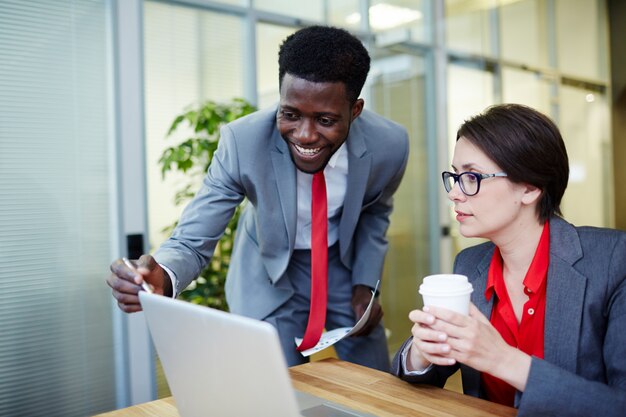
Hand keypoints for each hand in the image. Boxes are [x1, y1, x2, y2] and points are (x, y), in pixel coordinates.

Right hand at [106, 254, 172, 312]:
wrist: (156, 282)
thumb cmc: (150, 271)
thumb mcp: (151, 262)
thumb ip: (146, 263)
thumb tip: (142, 271)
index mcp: (118, 266)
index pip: (118, 269)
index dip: (129, 274)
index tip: (140, 279)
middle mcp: (114, 279)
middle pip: (118, 284)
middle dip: (134, 288)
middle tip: (148, 289)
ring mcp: (117, 292)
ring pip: (122, 297)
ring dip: (137, 297)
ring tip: (149, 295)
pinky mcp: (122, 304)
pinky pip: (126, 307)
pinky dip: (137, 305)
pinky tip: (145, 302)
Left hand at [349, 284, 382, 336]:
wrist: (364, 292)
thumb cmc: (359, 298)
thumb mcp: (357, 305)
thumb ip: (358, 315)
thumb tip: (357, 326)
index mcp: (374, 308)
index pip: (368, 322)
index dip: (361, 329)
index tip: (354, 333)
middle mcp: (379, 311)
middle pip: (371, 326)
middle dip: (362, 332)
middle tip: (354, 336)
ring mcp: (380, 314)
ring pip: (372, 327)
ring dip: (364, 332)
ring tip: (356, 335)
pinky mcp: (378, 317)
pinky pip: (373, 325)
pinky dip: (367, 329)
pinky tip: (361, 332)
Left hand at [409, 303, 530, 389]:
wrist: (503, 360)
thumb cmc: (494, 340)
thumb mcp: (485, 322)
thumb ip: (473, 311)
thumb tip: (463, 298)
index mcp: (473, 324)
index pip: (452, 315)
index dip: (437, 311)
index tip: (427, 307)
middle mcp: (469, 335)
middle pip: (444, 326)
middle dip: (430, 321)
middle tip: (420, 316)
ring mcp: (466, 347)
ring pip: (443, 339)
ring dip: (431, 334)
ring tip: (421, 328)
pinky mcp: (464, 358)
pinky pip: (447, 353)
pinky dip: (437, 348)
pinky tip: (429, 343)